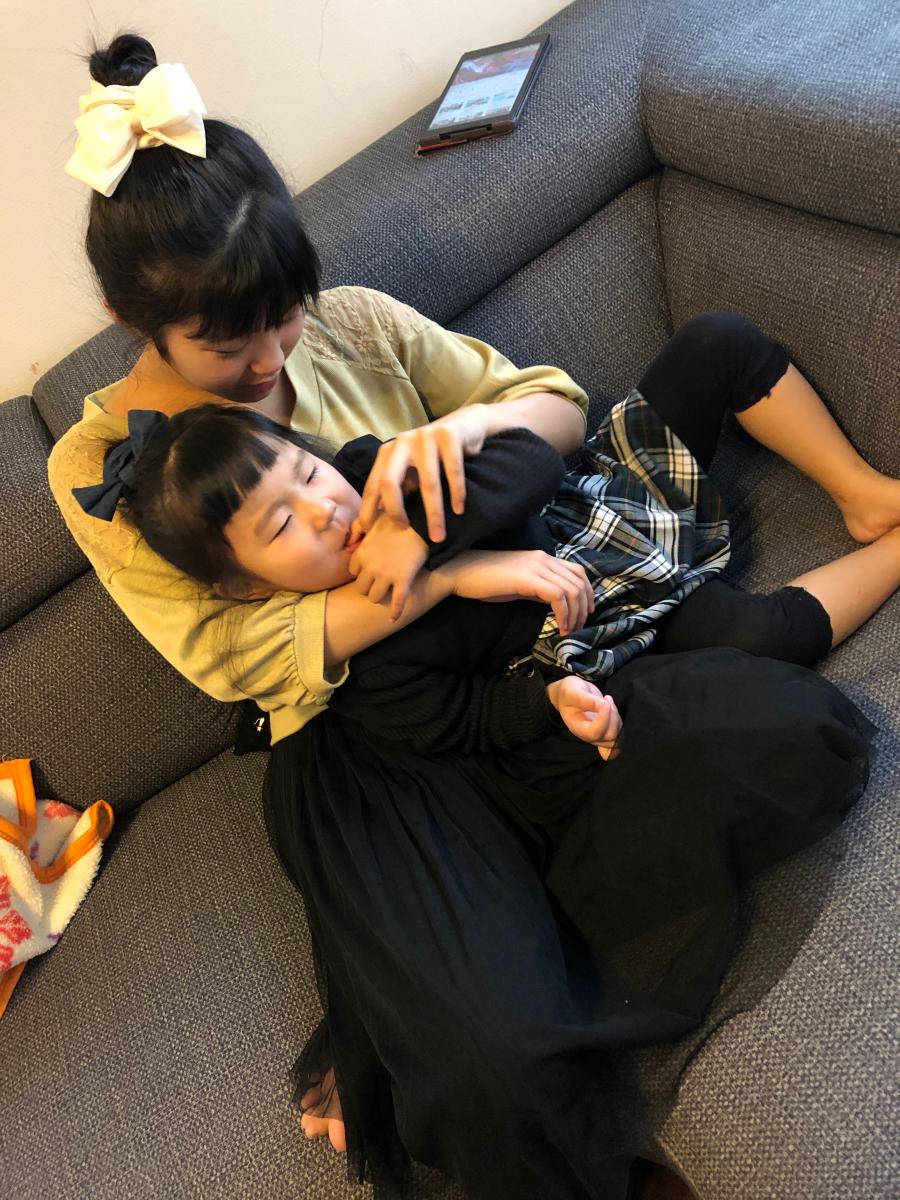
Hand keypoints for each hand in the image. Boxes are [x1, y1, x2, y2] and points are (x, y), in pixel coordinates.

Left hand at [348, 515, 428, 620]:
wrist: (421, 522)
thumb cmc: (398, 518)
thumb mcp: (373, 518)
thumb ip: (358, 526)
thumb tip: (351, 540)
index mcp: (362, 551)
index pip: (352, 571)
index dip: (360, 572)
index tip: (368, 570)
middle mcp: (371, 566)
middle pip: (360, 588)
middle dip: (367, 587)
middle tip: (376, 584)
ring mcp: (386, 575)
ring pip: (374, 597)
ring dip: (378, 597)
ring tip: (385, 594)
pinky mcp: (403, 580)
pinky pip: (397, 602)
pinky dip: (395, 613)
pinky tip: (392, 619)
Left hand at [358, 406, 488, 541]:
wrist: (466, 425)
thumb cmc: (436, 455)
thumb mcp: (412, 470)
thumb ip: (398, 487)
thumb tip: (378, 518)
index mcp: (389, 451)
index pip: (374, 484)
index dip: (369, 508)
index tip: (368, 531)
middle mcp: (403, 442)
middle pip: (389, 481)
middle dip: (395, 510)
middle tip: (405, 529)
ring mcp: (425, 436)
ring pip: (427, 482)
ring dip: (434, 513)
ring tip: (438, 536)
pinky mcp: (449, 435)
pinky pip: (453, 471)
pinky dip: (457, 493)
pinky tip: (458, 510)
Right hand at [445, 549, 593, 636]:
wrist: (462, 572)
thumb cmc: (486, 580)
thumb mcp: (519, 583)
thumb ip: (538, 588)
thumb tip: (555, 602)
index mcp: (543, 558)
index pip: (578, 571)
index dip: (588, 593)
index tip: (586, 613)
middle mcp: (544, 559)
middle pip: (579, 582)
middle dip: (583, 608)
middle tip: (577, 628)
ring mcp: (537, 567)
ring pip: (572, 590)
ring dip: (575, 614)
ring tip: (568, 631)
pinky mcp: (528, 578)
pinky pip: (557, 596)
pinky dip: (563, 613)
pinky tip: (559, 627)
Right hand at [546, 676, 621, 758]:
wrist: (568, 695)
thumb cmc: (568, 693)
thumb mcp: (572, 692)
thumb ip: (586, 699)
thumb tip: (603, 705)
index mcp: (577, 728)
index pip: (594, 733)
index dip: (604, 719)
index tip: (604, 703)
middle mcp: (588, 736)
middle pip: (609, 737)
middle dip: (613, 717)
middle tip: (606, 700)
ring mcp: (599, 735)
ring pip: (617, 736)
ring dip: (617, 718)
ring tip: (607, 702)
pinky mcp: (606, 731)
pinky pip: (618, 738)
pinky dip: (621, 726)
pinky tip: (613, 711)